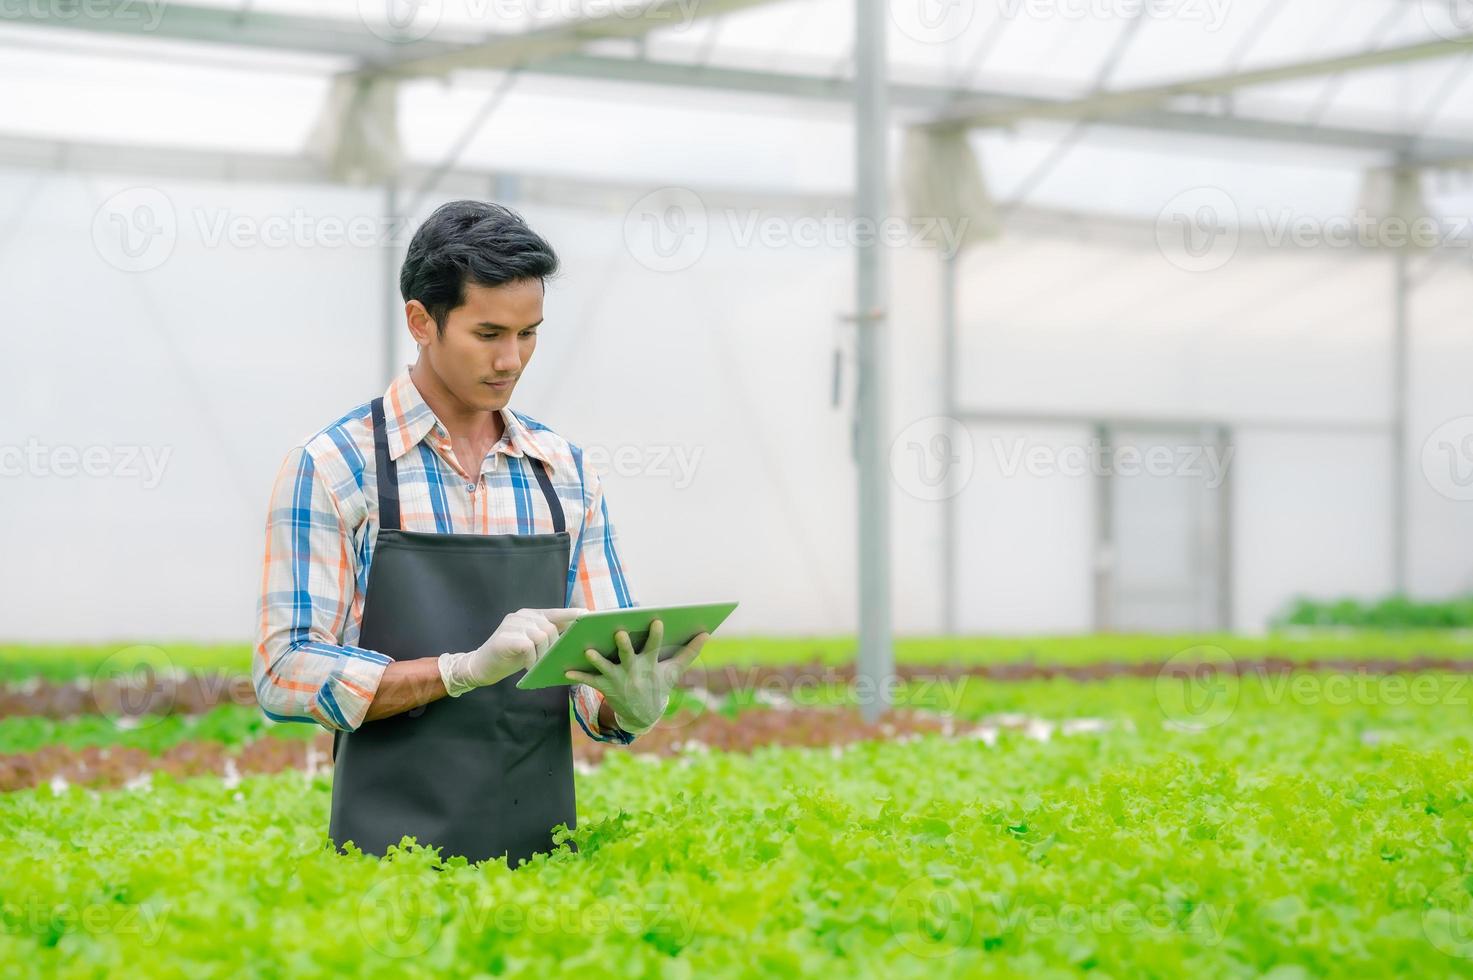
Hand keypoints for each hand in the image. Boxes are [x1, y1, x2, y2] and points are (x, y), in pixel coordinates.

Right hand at [438, 607, 585, 696]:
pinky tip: (529, 667)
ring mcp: (511, 624)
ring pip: (541, 635)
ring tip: (538, 665)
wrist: (481, 666)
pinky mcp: (504, 637)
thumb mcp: (533, 646)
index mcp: (531, 615)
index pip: (556, 612)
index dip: (572, 615)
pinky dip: (532, 659)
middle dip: (554, 646)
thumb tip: (574, 638)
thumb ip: (549, 638)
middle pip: (550, 627)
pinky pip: (528, 645)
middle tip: (550, 661)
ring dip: (543, 654)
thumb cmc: (511, 657)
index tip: (588, 616)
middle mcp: (522, 616)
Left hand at [563, 619, 707, 734]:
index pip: (655, 646)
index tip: (657, 620)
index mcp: (651, 664)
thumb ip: (689, 651)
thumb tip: (708, 633)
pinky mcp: (605, 687)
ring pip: (606, 668)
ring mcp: (619, 679)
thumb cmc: (659, 684)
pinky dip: (579, 675)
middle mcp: (634, 671)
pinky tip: (566, 669)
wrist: (643, 714)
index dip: (657, 635)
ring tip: (588, 651)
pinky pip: (590, 680)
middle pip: (628, 655)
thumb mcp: (674, 670)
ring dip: (597, 660)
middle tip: (618, 632)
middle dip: (624, 645)